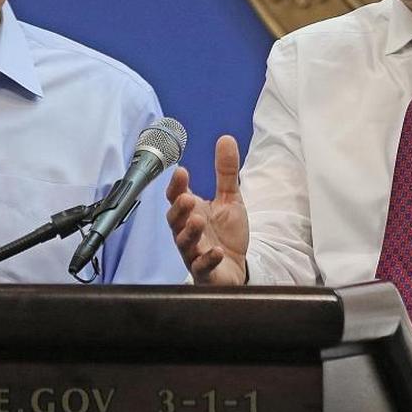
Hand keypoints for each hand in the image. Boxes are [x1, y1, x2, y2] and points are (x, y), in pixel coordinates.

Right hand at [165, 135, 249, 284]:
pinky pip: (202, 267)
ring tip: (198, 221)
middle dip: (179, 209)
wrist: (236, 268)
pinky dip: (207, 260)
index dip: (177, 186)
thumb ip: (226, 171)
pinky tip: (217, 252)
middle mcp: (188, 232)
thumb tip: (226, 138)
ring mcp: (194, 253)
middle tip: (187, 198)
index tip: (182, 172)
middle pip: (175, 221)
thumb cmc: (226, 234)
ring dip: (190, 233)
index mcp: (191, 213)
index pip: (177, 197)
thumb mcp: (231, 199)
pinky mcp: (204, 272)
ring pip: (184, 244)